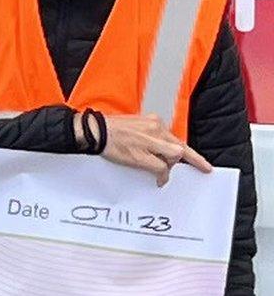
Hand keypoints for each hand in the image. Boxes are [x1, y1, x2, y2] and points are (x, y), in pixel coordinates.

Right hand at [76, 113, 212, 185]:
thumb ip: (150, 136)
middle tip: (185, 172)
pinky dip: (161, 175)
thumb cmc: (111, 131)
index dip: (192, 155)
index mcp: (153, 121)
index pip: (176, 138)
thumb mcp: (135, 127)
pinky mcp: (142, 153)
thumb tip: (160, 152)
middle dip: (177, 162)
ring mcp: (149, 141)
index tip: (204, 165)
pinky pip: (161, 167)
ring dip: (167, 166)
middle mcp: (155, 128)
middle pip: (178, 148)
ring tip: (158, 172)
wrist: (94, 131)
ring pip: (172, 156)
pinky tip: (157, 178)